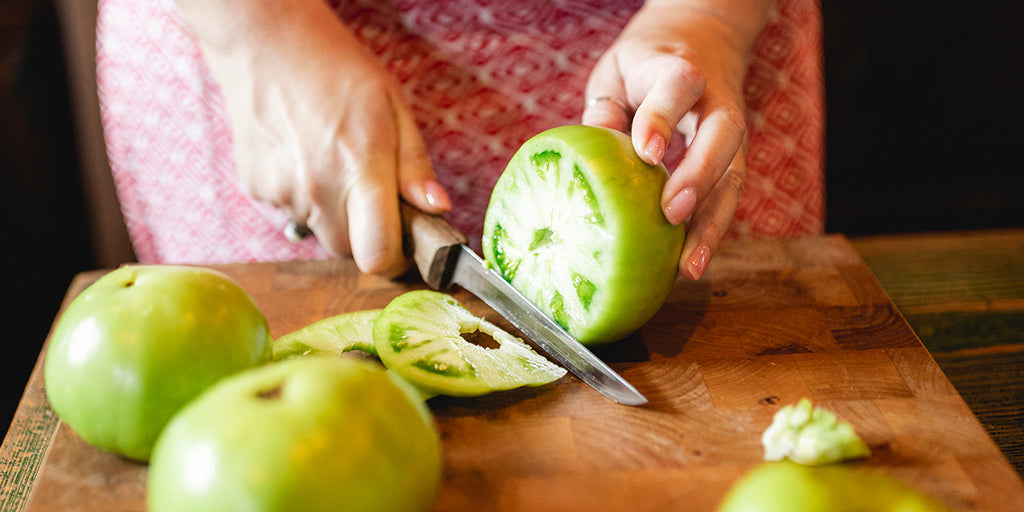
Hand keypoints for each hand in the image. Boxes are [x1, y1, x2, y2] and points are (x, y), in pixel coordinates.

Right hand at [177, 0, 449, 276]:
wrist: (265, 43)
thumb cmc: (335, 69)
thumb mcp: (393, 107)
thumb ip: (414, 166)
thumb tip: (436, 208)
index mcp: (361, 170)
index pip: (377, 256)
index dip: (396, 260)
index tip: (404, 245)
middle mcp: (318, 190)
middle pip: (348, 251)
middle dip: (366, 235)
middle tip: (371, 195)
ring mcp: (282, 193)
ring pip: (319, 232)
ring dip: (334, 214)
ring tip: (333, 163)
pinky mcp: (256, 189)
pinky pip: (290, 213)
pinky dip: (303, 197)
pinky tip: (304, 157)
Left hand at [582, 1, 770, 279]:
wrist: (700, 41)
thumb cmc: (644, 66)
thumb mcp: (615, 73)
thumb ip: (604, 111)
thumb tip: (587, 162)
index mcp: (678, 68)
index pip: (678, 86)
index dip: (662, 118)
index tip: (647, 152)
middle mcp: (715, 99)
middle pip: (722, 134)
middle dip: (700, 176)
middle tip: (673, 213)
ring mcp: (731, 132)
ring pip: (734, 175)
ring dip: (713, 224)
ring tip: (691, 266)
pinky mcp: (734, 160)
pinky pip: (727, 197)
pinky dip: (710, 233)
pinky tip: (690, 265)